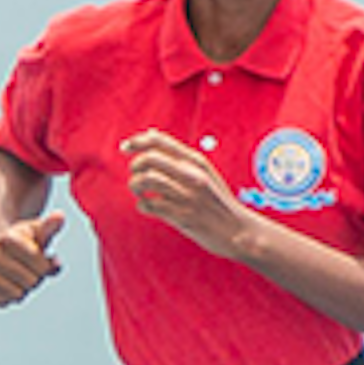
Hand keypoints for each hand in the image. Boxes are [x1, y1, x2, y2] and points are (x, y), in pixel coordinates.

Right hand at [0, 210, 67, 308]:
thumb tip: (60, 216)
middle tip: (31, 271)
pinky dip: (10, 297)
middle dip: (36, 279)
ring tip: (19, 278)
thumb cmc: (25, 242)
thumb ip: (50, 227)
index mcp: (6, 238)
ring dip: (24, 290)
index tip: (45, 262)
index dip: (45, 266)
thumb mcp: (39, 232)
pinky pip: (2, 302)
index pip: (36, 261)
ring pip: (16, 294)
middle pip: (29, 280)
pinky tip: (7, 284)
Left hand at [121, 130, 252, 252]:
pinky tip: (148, 207)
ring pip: (145, 180)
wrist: (238, 230)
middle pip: (149, 158)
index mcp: (195, 161)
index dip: (137, 141)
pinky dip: (142, 205)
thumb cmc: (217, 201)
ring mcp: (186, 195)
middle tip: (137, 176)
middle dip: (135, 166)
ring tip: (140, 192)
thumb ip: (179, 156)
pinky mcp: (181, 215)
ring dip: (135, 186)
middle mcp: (191, 175)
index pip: (159, 141)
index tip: (125, 148)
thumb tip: (150, 133)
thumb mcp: (204, 171)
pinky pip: (149, 205)